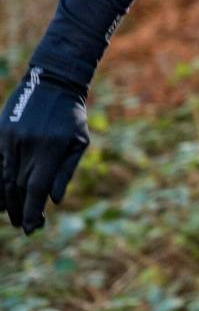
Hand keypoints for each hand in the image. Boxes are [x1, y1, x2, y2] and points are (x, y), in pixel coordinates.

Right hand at [0, 67, 89, 234]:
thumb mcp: (79, 142)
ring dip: (5, 200)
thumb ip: (66, 171)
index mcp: (51, 148)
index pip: (36, 188)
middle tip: (23, 227)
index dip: (31, 210)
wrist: (53, 82)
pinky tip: (0, 197)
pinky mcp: (0, 132)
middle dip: (19, 210)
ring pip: (3, 177)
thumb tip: (54, 200)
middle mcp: (28, 145)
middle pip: (18, 187)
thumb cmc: (71, 115)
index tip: (30, 227)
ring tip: (10, 216)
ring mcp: (11, 138)